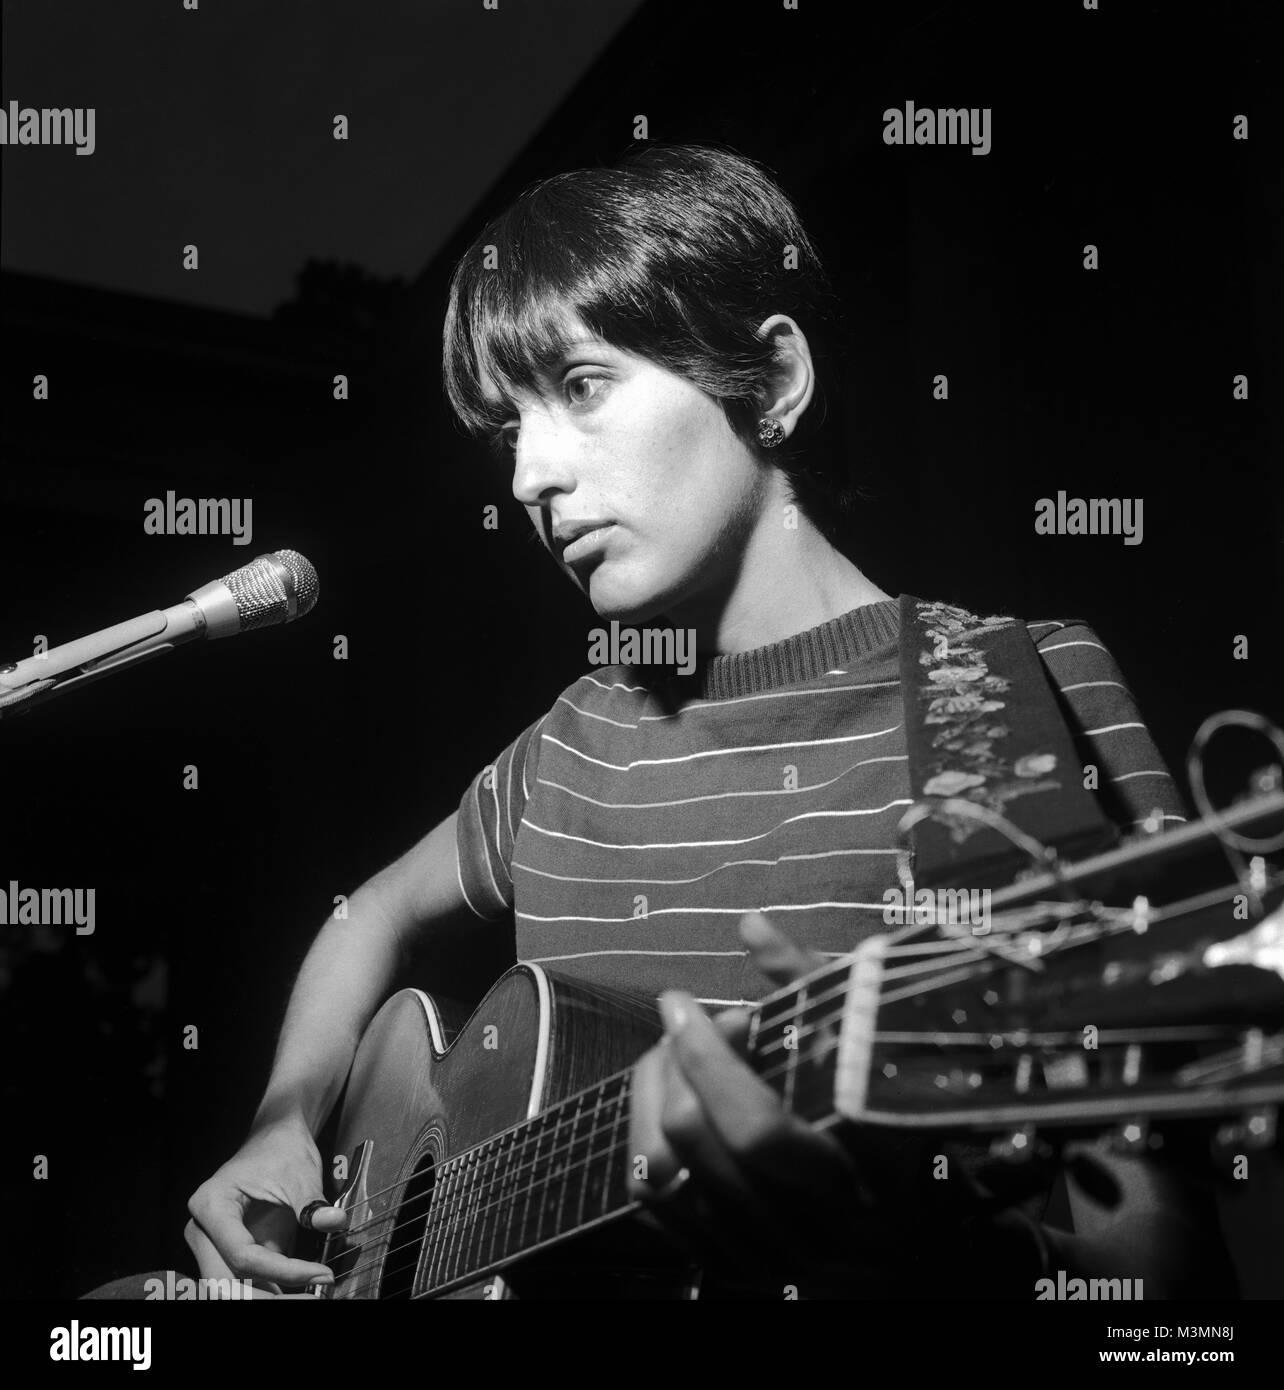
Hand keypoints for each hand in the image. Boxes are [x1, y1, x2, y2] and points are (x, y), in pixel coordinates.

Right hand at [185, 1115, 349, 1295]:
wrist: (276, 1136)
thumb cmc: (281, 1148)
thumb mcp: (299, 1173)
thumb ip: (312, 1203)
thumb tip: (334, 1221)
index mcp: (211, 1206)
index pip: (242, 1255)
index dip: (281, 1272)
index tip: (318, 1274)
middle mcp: (204, 1230)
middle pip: (228, 1282)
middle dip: (268, 1297)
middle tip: (312, 1299)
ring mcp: (215, 1245)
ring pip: (234, 1288)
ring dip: (269, 1297)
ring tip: (311, 1296)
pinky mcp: (234, 1252)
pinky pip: (248, 1282)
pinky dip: (273, 1291)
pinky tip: (303, 1292)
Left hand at [627, 911, 875, 1276]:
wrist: (922, 1221)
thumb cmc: (896, 1107)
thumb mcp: (869, 1036)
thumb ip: (812, 981)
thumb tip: (750, 925)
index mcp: (863, 1174)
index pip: (757, 1129)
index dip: (707, 1057)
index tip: (681, 1000)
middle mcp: (816, 1233)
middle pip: (700, 1146)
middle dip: (675, 1066)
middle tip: (683, 1024)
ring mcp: (773, 1260)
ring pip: (666, 1178)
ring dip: (651, 1100)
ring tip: (672, 1057)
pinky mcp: (737, 1270)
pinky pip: (657, 1208)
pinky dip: (647, 1143)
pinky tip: (669, 1101)